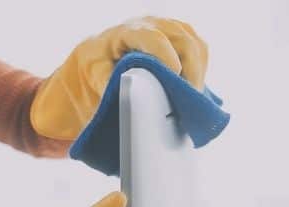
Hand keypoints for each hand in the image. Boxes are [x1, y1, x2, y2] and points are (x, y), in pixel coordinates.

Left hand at [31, 17, 208, 140]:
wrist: (87, 68)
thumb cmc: (88, 73)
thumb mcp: (91, 77)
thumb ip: (106, 80)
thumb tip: (128, 88)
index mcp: (126, 32)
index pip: (153, 38)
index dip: (167, 57)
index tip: (175, 79)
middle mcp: (148, 25)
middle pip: (182, 38)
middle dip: (191, 68)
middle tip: (192, 99)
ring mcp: (164, 30)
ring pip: (193, 41)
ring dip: (199, 69)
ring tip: (195, 98)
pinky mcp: (174, 40)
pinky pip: (196, 47)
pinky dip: (200, 67)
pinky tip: (194, 89)